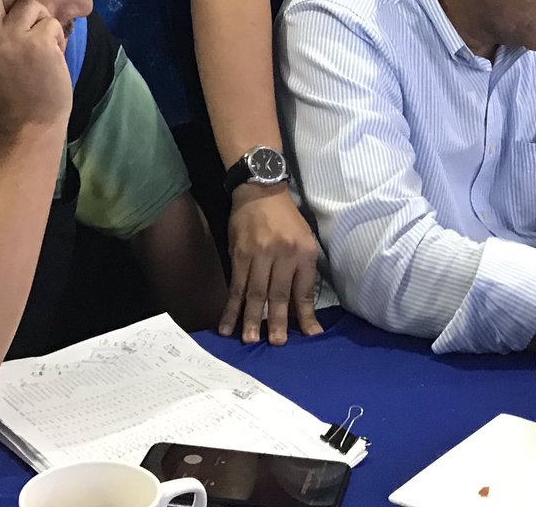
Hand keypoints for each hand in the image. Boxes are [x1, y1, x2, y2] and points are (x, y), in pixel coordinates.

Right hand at [221, 184, 323, 344]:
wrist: (261, 192)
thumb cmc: (286, 219)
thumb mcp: (304, 239)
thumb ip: (302, 269)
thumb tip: (300, 304)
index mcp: (303, 252)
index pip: (305, 289)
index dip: (306, 314)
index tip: (309, 334)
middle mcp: (283, 254)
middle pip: (278, 294)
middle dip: (276, 322)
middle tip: (276, 344)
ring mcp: (259, 255)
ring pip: (255, 293)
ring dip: (250, 319)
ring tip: (250, 340)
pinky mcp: (239, 255)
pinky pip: (236, 285)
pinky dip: (231, 307)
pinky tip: (226, 324)